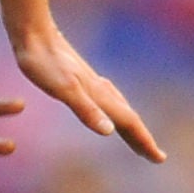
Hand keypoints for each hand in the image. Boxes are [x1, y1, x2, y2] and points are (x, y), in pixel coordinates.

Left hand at [15, 25, 164, 161]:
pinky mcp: (81, 78)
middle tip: (156, 157)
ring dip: (130, 125)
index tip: (159, 158)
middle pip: (128, 117)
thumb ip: (86, 110)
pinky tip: (109, 108)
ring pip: (119, 108)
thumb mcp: (63, 90)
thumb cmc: (43, 62)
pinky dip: (116, 111)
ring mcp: (92, 83)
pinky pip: (107, 100)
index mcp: (99, 95)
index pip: (128, 122)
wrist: (33, 33)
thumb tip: (109, 131)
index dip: (144, 141)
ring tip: (137, 138)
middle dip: (141, 138)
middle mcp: (100, 89)